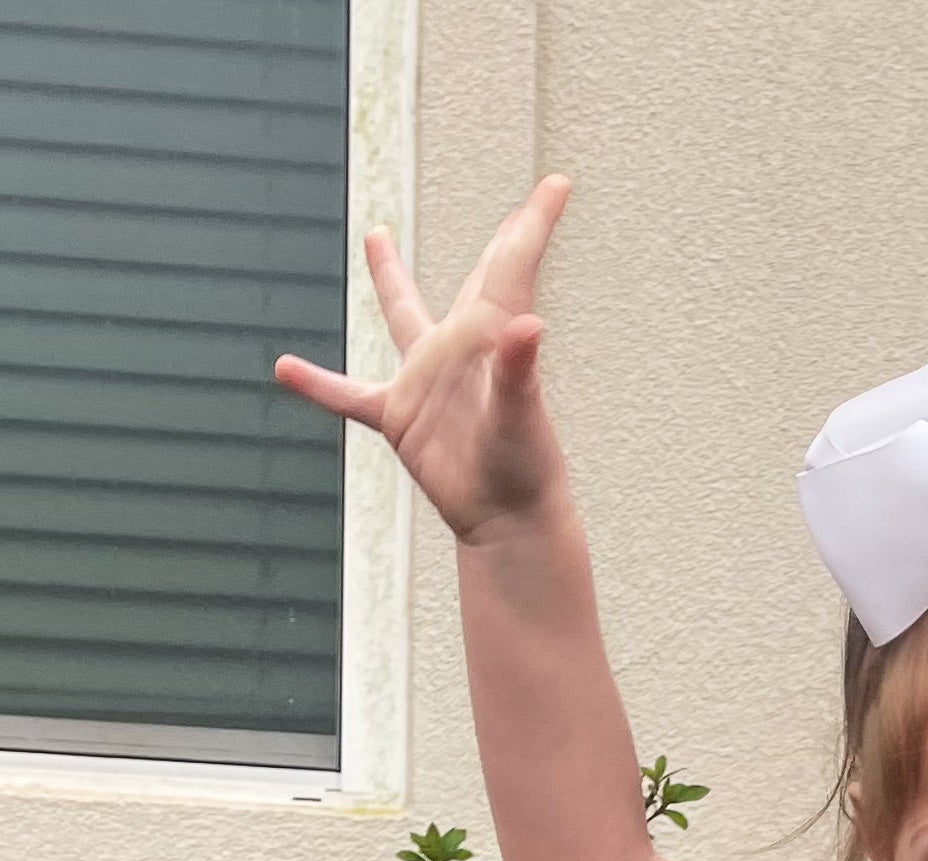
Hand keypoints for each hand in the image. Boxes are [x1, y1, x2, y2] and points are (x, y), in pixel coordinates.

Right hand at [275, 175, 574, 540]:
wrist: (507, 522)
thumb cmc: (525, 471)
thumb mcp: (520, 416)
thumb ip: (518, 368)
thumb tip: (529, 324)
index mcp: (490, 337)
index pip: (511, 266)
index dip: (532, 224)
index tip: (559, 185)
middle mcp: (459, 349)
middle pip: (478, 281)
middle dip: (499, 244)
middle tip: (516, 214)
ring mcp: (427, 381)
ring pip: (403, 316)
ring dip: (390, 279)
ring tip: (376, 236)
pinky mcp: (400, 417)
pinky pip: (349, 395)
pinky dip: (317, 384)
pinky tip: (282, 369)